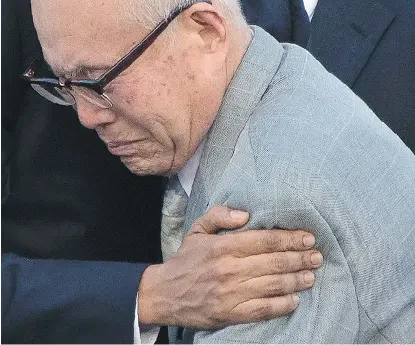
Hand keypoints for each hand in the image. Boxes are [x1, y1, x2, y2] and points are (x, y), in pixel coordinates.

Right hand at [138, 205, 321, 328]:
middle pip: (273, 262)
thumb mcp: (197, 229)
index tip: (308, 237)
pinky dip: (281, 305)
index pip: (264, 240)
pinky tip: (295, 299)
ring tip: (311, 275)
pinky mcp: (230, 314)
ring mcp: (230, 293)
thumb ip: (220, 215)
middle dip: (299, 258)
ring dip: (295, 280)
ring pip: (271, 285)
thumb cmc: (185, 259)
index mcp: (223, 246)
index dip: (289, 238)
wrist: (164, 294)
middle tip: (317, 256)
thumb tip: (246, 213)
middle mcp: (229, 269)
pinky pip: (262, 309)